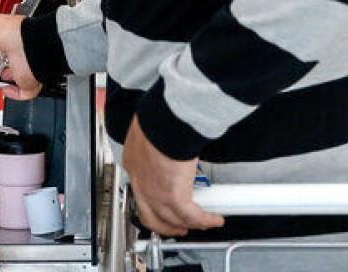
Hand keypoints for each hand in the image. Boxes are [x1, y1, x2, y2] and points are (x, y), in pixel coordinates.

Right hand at [0, 14, 40, 99]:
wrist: (30, 49)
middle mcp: (18, 50)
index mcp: (10, 34)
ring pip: (13, 75)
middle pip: (4, 57)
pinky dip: (12, 93)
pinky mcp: (26, 82)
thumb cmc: (14, 33)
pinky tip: (3, 89)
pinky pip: (22, 91)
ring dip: (2, 78)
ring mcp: (23, 66)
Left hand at [123, 118, 225, 236]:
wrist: (165, 122)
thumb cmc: (158, 120)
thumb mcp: (149, 130)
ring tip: (201, 224)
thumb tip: (168, 137)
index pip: (141, 190)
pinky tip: (214, 219)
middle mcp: (141, 182)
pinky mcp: (173, 197)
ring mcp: (155, 193)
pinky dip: (205, 220)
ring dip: (188, 224)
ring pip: (171, 219)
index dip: (154, 200)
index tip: (164, 200)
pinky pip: (192, 216)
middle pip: (150, 214)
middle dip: (165, 224)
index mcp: (133, 163)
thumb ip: (156, 139)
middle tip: (178, 226)